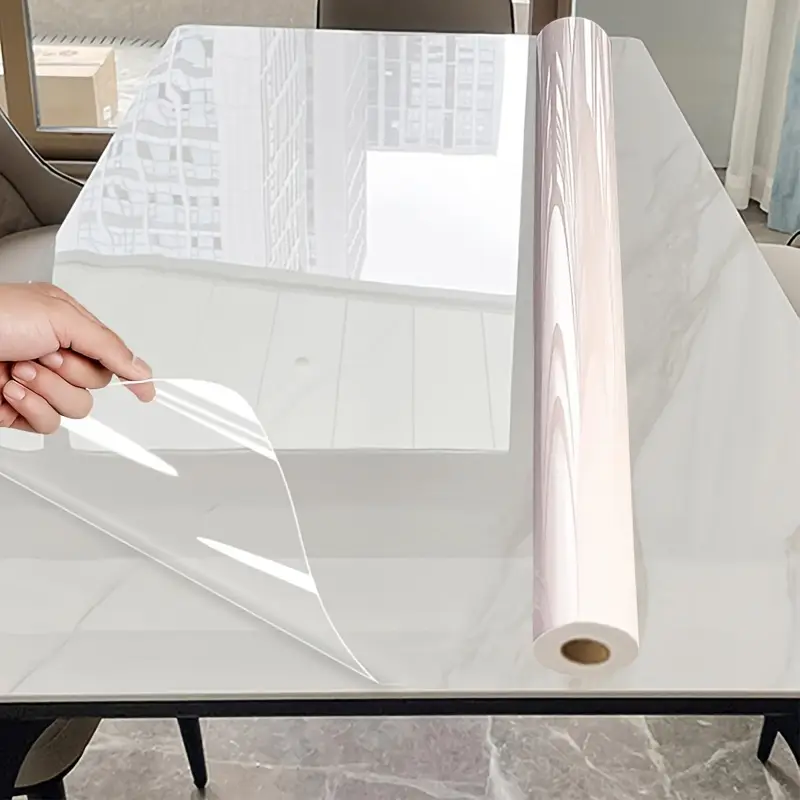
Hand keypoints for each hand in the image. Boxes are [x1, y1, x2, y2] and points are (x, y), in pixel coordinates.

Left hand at [0, 282, 153, 432]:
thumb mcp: (61, 317)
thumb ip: (108, 346)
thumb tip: (140, 367)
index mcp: (67, 326)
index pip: (111, 355)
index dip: (130, 372)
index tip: (146, 391)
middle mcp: (54, 355)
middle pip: (96, 385)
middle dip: (72, 373)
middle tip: (45, 356)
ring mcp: (37, 384)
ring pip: (75, 408)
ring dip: (48, 390)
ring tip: (20, 370)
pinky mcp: (19, 410)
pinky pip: (48, 424)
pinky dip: (31, 408)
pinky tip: (10, 389)